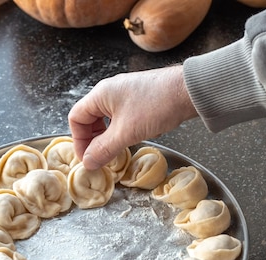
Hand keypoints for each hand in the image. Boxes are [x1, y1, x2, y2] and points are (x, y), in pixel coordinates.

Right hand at [68, 65, 197, 169]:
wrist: (189, 91)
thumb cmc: (156, 106)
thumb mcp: (126, 133)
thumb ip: (104, 149)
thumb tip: (88, 163)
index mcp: (100, 94)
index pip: (76, 118)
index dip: (78, 141)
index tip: (88, 158)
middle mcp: (110, 91)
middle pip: (89, 118)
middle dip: (92, 140)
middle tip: (100, 157)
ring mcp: (125, 93)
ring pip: (106, 119)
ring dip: (106, 137)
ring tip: (115, 151)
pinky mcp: (139, 98)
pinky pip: (120, 117)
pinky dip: (120, 131)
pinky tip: (131, 139)